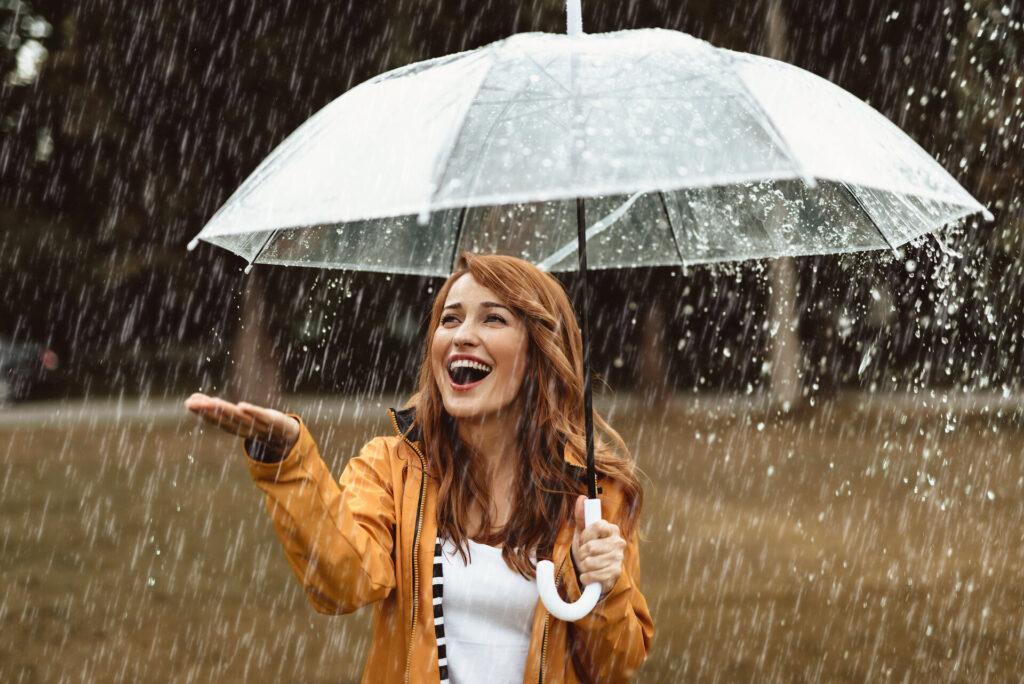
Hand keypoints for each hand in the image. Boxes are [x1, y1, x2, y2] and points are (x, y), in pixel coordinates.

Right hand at [184, 392, 299, 457]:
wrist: (284, 436)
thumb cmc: (254, 422)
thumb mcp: (234, 415)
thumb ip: (213, 407)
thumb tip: (190, 398)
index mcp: (233, 427)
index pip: (215, 419)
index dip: (202, 412)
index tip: (188, 403)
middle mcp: (243, 428)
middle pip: (224, 419)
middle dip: (209, 411)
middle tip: (193, 403)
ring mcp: (258, 426)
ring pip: (240, 418)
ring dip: (226, 411)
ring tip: (212, 402)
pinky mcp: (273, 421)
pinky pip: (262, 417)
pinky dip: (252, 413)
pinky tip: (241, 406)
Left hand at [569, 494, 625, 595]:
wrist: (594, 571)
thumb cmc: (589, 549)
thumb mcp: (582, 532)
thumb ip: (582, 515)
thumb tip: (582, 498)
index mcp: (612, 529)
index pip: (596, 526)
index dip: (586, 535)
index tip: (583, 540)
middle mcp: (619, 542)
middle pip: (591, 546)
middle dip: (582, 552)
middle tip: (585, 554)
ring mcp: (619, 558)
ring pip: (590, 562)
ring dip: (584, 565)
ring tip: (587, 564)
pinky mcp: (616, 573)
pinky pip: (594, 575)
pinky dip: (587, 577)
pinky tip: (590, 574)